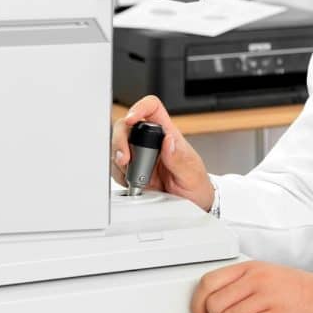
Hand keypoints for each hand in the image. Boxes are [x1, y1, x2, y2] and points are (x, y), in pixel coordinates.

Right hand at [110, 95, 214, 210]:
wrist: (192, 204)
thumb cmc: (195, 183)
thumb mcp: (192, 173)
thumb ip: (179, 158)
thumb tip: (168, 141)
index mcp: (167, 133)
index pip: (151, 108)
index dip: (140, 107)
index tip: (131, 119)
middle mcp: (151, 142)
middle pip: (126, 126)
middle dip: (120, 140)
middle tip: (125, 158)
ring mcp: (139, 156)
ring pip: (118, 147)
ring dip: (120, 161)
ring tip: (135, 176)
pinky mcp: (132, 171)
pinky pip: (117, 168)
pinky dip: (120, 175)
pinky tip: (133, 182)